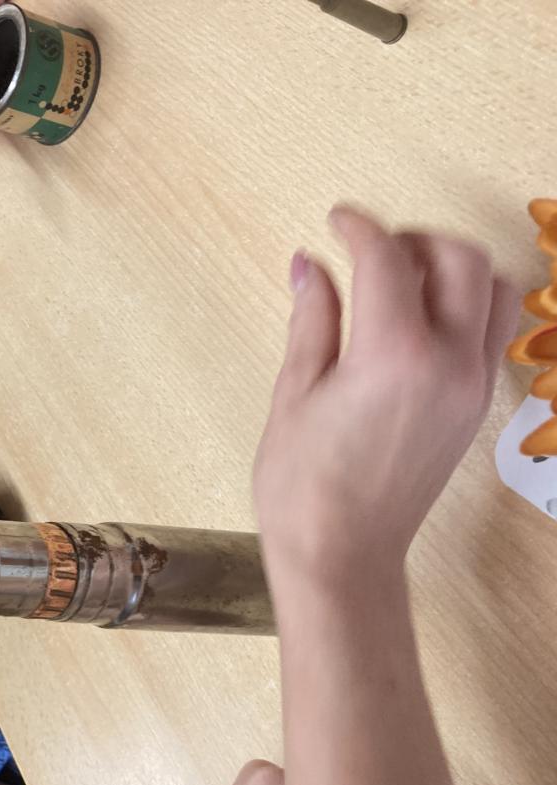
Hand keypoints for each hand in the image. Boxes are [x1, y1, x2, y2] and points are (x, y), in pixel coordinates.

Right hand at [254, 206, 518, 579]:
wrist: (342, 556)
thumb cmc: (305, 488)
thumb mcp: (294, 393)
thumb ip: (313, 319)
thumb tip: (310, 265)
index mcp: (392, 357)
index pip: (387, 260)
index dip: (358, 229)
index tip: (337, 222)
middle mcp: (447, 365)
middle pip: (461, 259)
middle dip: (415, 238)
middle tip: (370, 249)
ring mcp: (472, 387)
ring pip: (494, 291)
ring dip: (453, 268)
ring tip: (400, 281)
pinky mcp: (477, 407)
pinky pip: (491, 333)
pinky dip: (465, 307)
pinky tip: (415, 322)